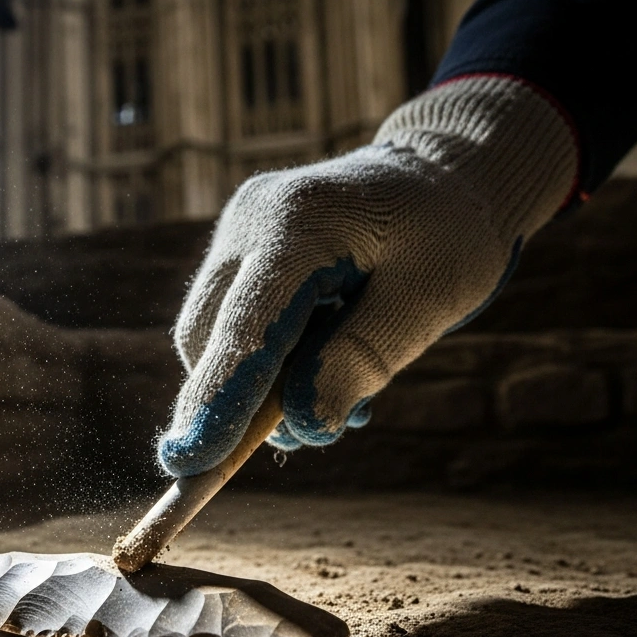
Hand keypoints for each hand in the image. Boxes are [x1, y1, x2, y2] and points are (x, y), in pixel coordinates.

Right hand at [159, 76, 577, 476]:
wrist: (443, 174)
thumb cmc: (448, 235)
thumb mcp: (430, 299)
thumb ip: (363, 358)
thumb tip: (303, 426)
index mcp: (302, 222)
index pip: (246, 326)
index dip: (218, 400)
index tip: (188, 463)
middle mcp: (252, 220)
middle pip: (211, 335)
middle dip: (237, 405)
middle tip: (305, 439)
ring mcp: (238, 231)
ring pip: (210, 335)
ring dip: (254, 388)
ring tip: (338, 399)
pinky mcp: (239, 249)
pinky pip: (228, 322)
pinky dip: (262, 363)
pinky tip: (319, 368)